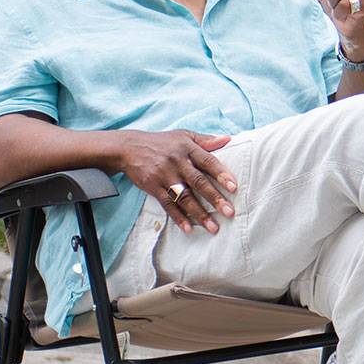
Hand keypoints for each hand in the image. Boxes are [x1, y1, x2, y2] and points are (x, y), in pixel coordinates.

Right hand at [116, 129, 235, 233]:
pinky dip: (178, 217)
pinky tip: (188, 228)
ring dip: (199, 213)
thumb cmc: (162, 142)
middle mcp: (177, 162)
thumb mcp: (184, 135)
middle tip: (229, 212)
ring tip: (213, 227)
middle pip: (198, 182)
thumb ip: (206, 140)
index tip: (233, 187)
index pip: (208, 161)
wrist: (129, 148)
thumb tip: (229, 139)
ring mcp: (164, 176)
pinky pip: (167, 204)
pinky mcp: (153, 187)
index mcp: (187, 149)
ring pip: (184, 197)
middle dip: (214, 198)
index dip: (221, 174)